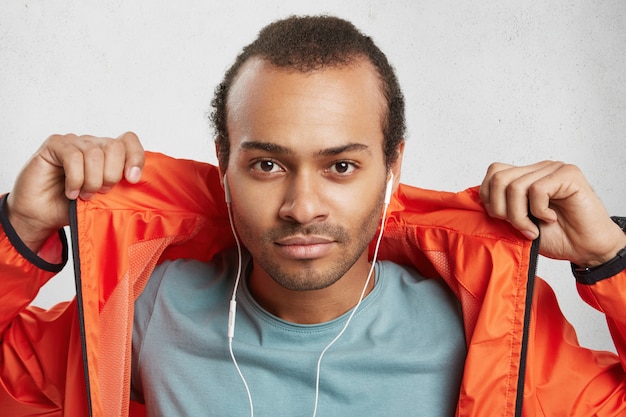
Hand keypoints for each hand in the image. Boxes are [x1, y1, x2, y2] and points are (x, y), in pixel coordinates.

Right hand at [6, 132, 144, 251]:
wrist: (42, 216)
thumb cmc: (73, 206)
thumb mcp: (105, 200)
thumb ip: (121, 188)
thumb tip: (137, 182)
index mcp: (108, 155)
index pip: (129, 141)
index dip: (135, 157)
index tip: (132, 180)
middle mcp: (93, 144)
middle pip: (115, 147)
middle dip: (111, 175)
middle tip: (101, 192)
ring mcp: (74, 142)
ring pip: (95, 153)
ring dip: (91, 181)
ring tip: (84, 195)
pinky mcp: (55, 145)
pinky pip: (73, 156)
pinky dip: (75, 179)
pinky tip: (71, 192)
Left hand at [479, 160, 625, 266]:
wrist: (585, 249)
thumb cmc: (555, 236)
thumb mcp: (517, 222)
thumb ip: (500, 207)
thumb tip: (476, 200)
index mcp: (525, 176)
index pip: (494, 172)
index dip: (490, 198)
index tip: (503, 220)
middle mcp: (538, 169)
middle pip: (499, 178)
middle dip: (501, 209)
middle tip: (519, 227)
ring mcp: (553, 169)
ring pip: (515, 186)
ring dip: (519, 216)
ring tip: (533, 228)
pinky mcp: (568, 174)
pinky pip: (537, 189)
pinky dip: (539, 211)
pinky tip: (550, 218)